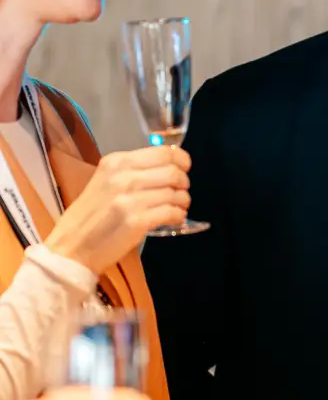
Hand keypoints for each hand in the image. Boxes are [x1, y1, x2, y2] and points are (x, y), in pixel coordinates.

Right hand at [44, 147, 190, 275]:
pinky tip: (174, 218)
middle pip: (173, 171)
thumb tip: (167, 166)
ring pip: (175, 193)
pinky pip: (172, 212)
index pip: (162, 152)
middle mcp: (123, 177)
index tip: (184, 167)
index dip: (181, 160)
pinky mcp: (137, 221)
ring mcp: (130, 199)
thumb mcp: (104, 182)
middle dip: (184, 181)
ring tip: (178, 206)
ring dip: (183, 201)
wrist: (71, 248)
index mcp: (116, 162)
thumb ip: (131, 171)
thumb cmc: (89, 217)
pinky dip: (178, 215)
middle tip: (181, 190)